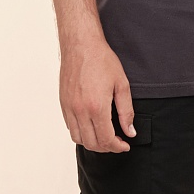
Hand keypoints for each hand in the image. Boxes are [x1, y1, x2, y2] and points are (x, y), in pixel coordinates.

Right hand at [59, 35, 136, 151]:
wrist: (81, 45)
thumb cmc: (101, 60)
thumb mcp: (122, 85)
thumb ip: (126, 112)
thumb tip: (130, 131)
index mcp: (97, 107)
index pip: (106, 139)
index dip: (117, 147)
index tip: (125, 145)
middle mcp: (80, 111)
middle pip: (92, 143)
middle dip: (107, 148)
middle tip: (117, 142)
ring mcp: (69, 108)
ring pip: (78, 139)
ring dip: (92, 143)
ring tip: (104, 137)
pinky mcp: (63, 103)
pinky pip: (70, 127)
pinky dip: (81, 133)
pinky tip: (92, 127)